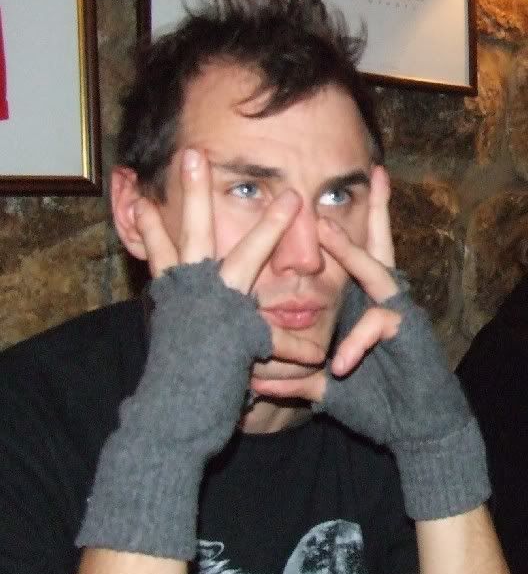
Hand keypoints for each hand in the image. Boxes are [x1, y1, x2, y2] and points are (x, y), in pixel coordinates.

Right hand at [77, 149, 323, 558]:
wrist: (172, 418)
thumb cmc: (181, 373)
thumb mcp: (186, 329)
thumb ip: (191, 298)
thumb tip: (189, 278)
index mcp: (177, 290)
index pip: (169, 240)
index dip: (166, 206)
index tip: (162, 171)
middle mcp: (191, 295)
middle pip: (191, 234)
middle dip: (194, 194)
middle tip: (194, 155)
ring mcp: (212, 315)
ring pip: (242, 263)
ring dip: (267, 230)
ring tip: (292, 199)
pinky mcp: (238, 342)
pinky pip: (275, 330)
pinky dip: (299, 337)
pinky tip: (319, 330)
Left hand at [254, 166, 487, 519]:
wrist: (417, 429)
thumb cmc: (378, 404)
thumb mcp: (327, 389)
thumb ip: (294, 379)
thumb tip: (252, 381)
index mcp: (365, 306)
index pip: (354, 261)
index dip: (344, 231)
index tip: (327, 200)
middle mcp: (385, 302)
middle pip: (380, 247)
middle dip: (377, 211)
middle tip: (375, 174)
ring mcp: (400, 314)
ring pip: (377, 273)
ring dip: (352, 251)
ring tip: (327, 230)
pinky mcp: (410, 334)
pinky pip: (380, 325)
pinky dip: (357, 342)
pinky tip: (339, 364)